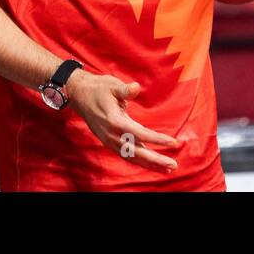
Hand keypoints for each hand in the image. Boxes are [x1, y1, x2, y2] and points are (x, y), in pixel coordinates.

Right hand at [65, 70, 181, 172]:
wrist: (79, 95)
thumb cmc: (98, 88)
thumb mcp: (112, 85)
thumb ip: (125, 90)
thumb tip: (136, 88)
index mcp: (114, 121)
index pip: (139, 134)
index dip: (156, 139)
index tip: (173, 142)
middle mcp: (112, 135)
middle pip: (137, 152)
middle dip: (156, 160)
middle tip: (173, 165)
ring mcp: (110, 141)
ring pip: (132, 157)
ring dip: (150, 164)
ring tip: (167, 169)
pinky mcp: (109, 142)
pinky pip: (126, 156)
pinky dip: (139, 161)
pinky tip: (151, 164)